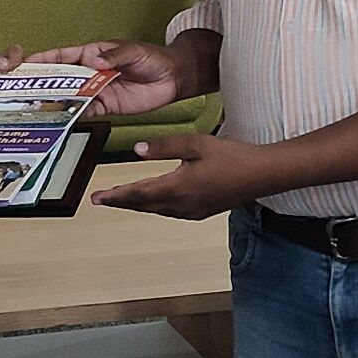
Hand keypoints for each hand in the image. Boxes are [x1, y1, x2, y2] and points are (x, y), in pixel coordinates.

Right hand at [0, 40, 187, 117]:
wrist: (173, 78)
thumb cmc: (153, 58)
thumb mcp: (135, 52)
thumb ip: (115, 55)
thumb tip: (94, 60)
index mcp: (88, 53)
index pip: (54, 56)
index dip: (31, 59)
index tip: (11, 63)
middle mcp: (85, 72)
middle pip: (50, 77)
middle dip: (26, 81)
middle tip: (3, 89)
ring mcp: (91, 91)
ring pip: (60, 97)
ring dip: (41, 103)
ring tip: (19, 110)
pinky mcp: (102, 107)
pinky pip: (78, 113)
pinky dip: (64, 118)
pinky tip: (50, 124)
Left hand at [90, 135, 277, 219]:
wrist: (261, 175)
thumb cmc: (231, 156)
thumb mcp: (195, 144)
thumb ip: (164, 147)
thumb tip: (137, 151)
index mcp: (177, 187)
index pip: (137, 193)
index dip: (114, 195)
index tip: (95, 198)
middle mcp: (181, 204)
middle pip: (142, 205)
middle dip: (120, 201)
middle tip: (99, 199)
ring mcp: (191, 211)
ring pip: (155, 210)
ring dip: (136, 204)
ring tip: (120, 198)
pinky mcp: (200, 213)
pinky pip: (169, 212)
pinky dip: (153, 206)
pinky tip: (152, 200)